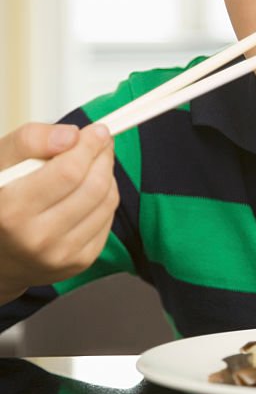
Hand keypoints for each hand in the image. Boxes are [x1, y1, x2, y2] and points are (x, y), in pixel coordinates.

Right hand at [0, 122, 118, 303]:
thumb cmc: (0, 199)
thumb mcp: (1, 162)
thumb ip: (31, 140)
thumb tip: (71, 136)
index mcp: (10, 210)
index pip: (68, 172)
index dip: (89, 146)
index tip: (96, 131)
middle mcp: (35, 237)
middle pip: (93, 186)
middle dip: (103, 157)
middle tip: (100, 141)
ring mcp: (59, 254)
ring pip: (107, 202)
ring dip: (107, 174)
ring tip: (94, 162)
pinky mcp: (79, 262)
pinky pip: (108, 220)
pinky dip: (105, 198)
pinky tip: (89, 190)